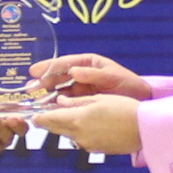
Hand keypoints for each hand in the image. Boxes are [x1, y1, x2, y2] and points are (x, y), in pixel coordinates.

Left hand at [36, 92, 142, 155]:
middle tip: (44, 115)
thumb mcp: (99, 99)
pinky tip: (91, 125)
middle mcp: (79, 135)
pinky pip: (82, 140)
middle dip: (50, 122)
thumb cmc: (124, 109)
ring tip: (71, 116)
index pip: (49, 120)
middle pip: (56, 129)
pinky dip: (81, 132)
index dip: (40, 117)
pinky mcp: (97, 150)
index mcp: (77, 119)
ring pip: (69, 135)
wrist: (144, 129)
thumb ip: (77, 102)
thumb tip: (61, 102)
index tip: (33, 115)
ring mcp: (87, 144)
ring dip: (66, 127)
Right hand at [37, 52, 152, 102]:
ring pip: (61, 90)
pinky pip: (68, 102)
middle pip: (59, 77)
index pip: (65, 63)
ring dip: (48, 94)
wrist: (142, 103)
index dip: (49, 66)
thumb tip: (73, 71)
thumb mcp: (113, 77)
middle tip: (30, 89)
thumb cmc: (130, 85)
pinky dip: (58, 105)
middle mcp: (83, 74)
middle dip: (44, 82)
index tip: (34, 71)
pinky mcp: (85, 102)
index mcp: (89, 63)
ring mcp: (83, 89)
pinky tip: (48, 109)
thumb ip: (93, 74)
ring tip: (35, 100)